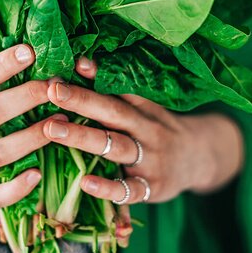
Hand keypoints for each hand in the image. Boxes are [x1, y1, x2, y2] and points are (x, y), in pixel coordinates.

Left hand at [41, 57, 244, 203]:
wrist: (199, 160)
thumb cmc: (157, 129)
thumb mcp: (143, 108)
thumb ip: (114, 91)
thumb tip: (79, 62)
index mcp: (143, 108)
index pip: (120, 88)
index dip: (97, 75)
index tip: (73, 62)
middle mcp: (147, 130)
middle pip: (114, 112)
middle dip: (82, 100)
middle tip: (52, 90)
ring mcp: (150, 159)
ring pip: (116, 147)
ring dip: (83, 137)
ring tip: (52, 129)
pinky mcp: (151, 188)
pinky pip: (128, 189)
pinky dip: (107, 187)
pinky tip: (85, 182)